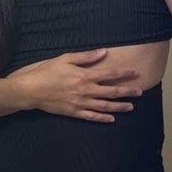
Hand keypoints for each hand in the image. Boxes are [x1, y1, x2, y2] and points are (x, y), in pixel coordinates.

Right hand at [11, 48, 143, 122]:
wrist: (31, 90)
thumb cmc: (48, 71)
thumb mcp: (66, 58)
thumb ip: (86, 57)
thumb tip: (104, 52)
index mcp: (85, 76)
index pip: (110, 74)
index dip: (124, 73)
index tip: (136, 73)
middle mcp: (85, 91)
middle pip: (111, 92)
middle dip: (127, 91)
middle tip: (140, 92)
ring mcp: (80, 103)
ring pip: (104, 106)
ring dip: (119, 106)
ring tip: (131, 107)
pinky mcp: (74, 112)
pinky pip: (91, 117)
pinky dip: (102, 118)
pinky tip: (111, 119)